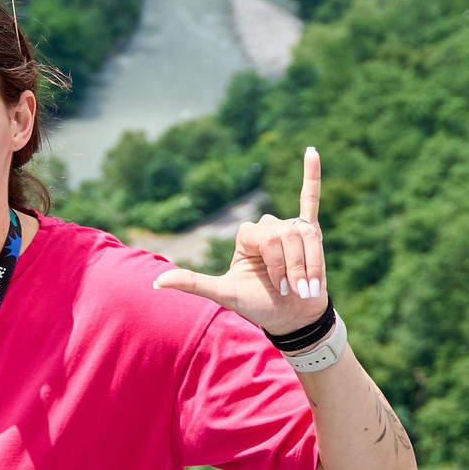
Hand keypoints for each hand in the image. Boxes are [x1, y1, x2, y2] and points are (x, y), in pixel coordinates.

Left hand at [154, 146, 329, 336]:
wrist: (292, 317)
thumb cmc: (258, 305)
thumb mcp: (224, 294)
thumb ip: (193, 283)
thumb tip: (155, 282)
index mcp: (246, 236)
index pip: (265, 238)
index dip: (276, 265)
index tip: (279, 289)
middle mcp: (266, 227)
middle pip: (285, 236)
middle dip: (293, 267)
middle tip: (292, 289)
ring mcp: (288, 228)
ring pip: (305, 235)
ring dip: (311, 264)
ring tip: (306, 286)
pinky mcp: (311, 232)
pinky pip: (310, 199)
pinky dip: (312, 175)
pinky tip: (312, 152)